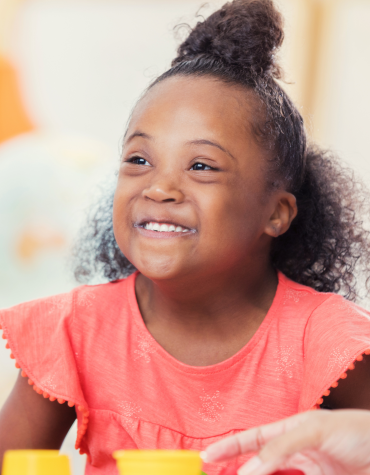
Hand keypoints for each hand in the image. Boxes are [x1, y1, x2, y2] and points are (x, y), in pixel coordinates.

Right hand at [202, 410, 369, 474]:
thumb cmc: (356, 431)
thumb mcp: (314, 432)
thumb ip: (280, 448)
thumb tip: (248, 469)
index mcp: (291, 429)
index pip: (253, 438)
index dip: (229, 447)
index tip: (207, 457)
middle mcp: (296, 452)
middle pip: (259, 462)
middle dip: (238, 469)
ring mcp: (308, 471)